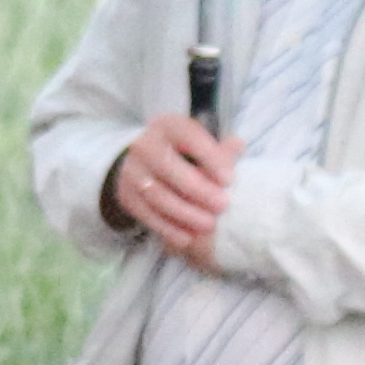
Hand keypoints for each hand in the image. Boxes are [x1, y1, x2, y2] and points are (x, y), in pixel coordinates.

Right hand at [112, 110, 239, 259]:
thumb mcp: (198, 141)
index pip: (189, 138)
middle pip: (170, 168)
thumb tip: (237, 146)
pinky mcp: (127, 196)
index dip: (210, 158)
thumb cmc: (182, 151)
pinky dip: (167, 228)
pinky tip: (187, 238)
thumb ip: (219, 148)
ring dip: (185, 213)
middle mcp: (144, 146)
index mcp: (168, 126)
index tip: (230, 179)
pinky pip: (147, 215)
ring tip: (209, 224)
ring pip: (157, 195)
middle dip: (198, 190)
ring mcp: (132, 172)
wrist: (141, 161)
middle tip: (223, 206)